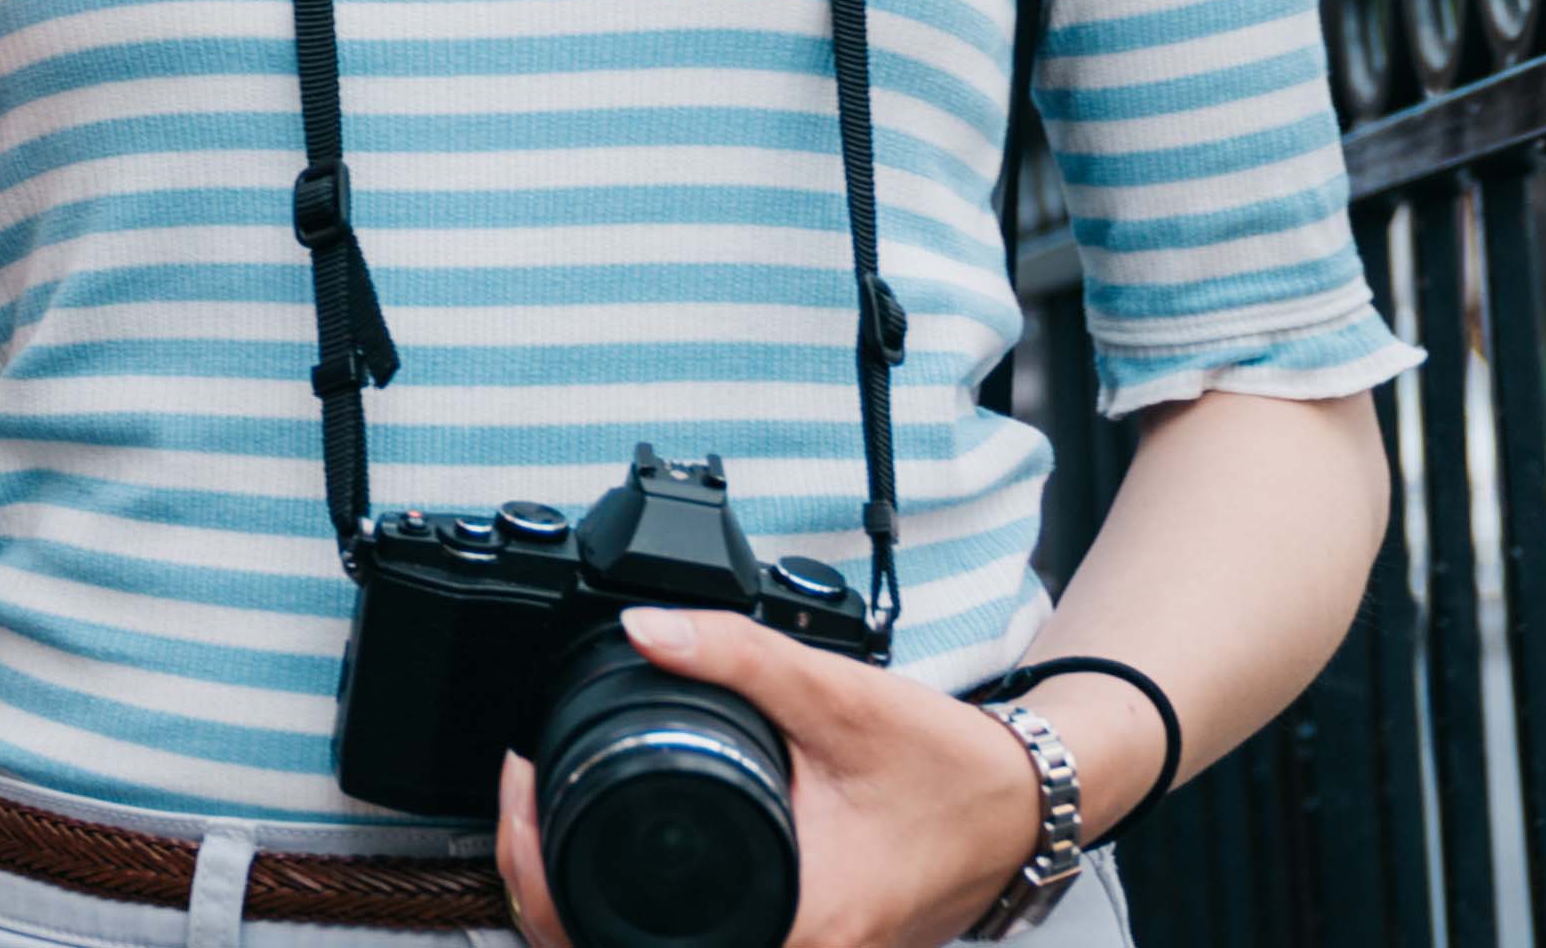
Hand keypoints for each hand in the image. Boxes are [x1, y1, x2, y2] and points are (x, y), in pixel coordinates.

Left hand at [496, 610, 1048, 947]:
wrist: (1027, 806)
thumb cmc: (952, 770)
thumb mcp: (836, 697)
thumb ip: (738, 657)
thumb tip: (645, 629)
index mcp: (803, 925)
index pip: (635, 944)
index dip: (550, 885)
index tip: (524, 806)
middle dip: (548, 901)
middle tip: (519, 816)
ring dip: (588, 918)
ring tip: (543, 837)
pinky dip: (642, 923)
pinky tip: (607, 870)